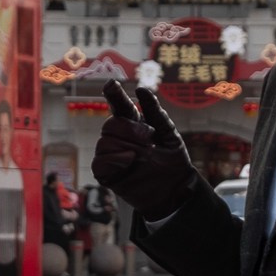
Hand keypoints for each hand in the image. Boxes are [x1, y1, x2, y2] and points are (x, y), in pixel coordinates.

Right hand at [94, 78, 198, 223]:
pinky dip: (114, 159)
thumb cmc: (172, 161)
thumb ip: (156, 113)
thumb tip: (141, 91)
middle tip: (149, 138)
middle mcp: (120, 138)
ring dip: (125, 145)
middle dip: (130, 129)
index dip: (114, 95)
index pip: (119, 106)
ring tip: (143, 154)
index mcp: (134, 124)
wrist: (176, 190)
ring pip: (104, 142)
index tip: (111, 85)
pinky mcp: (108, 174)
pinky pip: (99, 162)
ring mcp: (112, 156)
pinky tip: (130, 160)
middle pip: (110, 124)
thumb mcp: (170, 135)